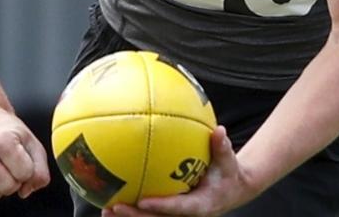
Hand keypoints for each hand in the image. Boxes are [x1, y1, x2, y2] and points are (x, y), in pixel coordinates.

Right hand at [0, 101, 50, 203]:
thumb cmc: (10, 133)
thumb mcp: (32, 143)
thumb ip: (40, 169)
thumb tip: (25, 193)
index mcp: (3, 142)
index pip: (25, 174)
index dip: (28, 169)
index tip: (21, 157)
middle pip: (9, 187)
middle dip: (15, 180)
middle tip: (10, 165)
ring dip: (1, 188)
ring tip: (0, 170)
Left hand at [106, 126, 259, 216]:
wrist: (231, 191)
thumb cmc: (229, 174)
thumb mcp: (228, 161)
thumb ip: (222, 148)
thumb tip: (219, 130)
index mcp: (201, 205)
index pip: (178, 208)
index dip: (160, 206)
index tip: (143, 201)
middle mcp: (186, 214)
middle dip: (135, 216)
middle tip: (115, 206)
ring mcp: (176, 214)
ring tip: (107, 208)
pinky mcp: (169, 212)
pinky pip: (148, 212)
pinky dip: (131, 208)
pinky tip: (112, 201)